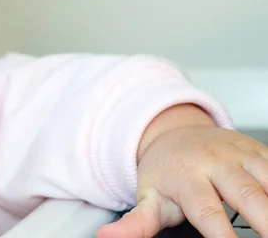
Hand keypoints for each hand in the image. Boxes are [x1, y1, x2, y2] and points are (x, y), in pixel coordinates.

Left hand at [98, 118, 267, 237]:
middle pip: (248, 195)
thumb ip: (135, 222)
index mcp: (188, 176)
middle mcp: (216, 162)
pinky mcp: (256, 150)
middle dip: (266, 222)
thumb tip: (106, 237)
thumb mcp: (147, 195)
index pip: (208, 212)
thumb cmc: (165, 171)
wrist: (174, 132)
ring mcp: (239, 153)